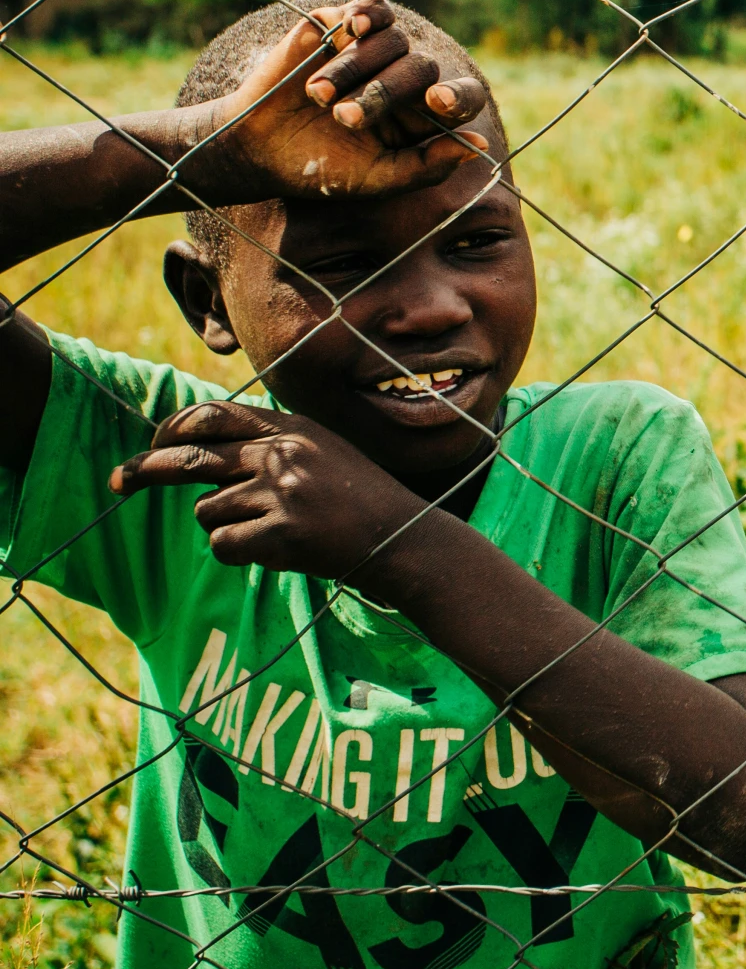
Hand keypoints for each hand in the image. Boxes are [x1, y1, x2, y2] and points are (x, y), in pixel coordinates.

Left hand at [110, 401, 435, 584]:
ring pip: (209, 511)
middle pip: (190, 458)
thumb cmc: (359, 500)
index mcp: (292, 429)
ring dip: (227, 526)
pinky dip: (240, 553)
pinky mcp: (281, 533)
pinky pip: (224, 545)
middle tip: (118, 482)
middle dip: (145, 470)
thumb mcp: (321, 453)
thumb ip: (268, 445)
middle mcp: (283, 453)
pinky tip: (278, 550)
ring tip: (273, 531)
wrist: (403, 538)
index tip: (153, 444)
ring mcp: (282, 492)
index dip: (172, 429)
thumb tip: (199, 452)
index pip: (213, 415)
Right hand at [189, 0, 488, 204]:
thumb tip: (480, 146)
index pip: (462, 97)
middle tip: (344, 119)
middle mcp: (406, 79)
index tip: (437, 102)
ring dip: (356, 68)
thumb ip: (428, 166)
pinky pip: (371, 8)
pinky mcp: (341, 26)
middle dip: (383, 93)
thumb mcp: (377, 178)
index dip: (458, 96)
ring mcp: (375, 50)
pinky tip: (355, 28)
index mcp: (423, 116)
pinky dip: (367, 13)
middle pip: (422, 67)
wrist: (260, 149)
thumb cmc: (323, 169)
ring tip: (320, 98)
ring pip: (393, 40)